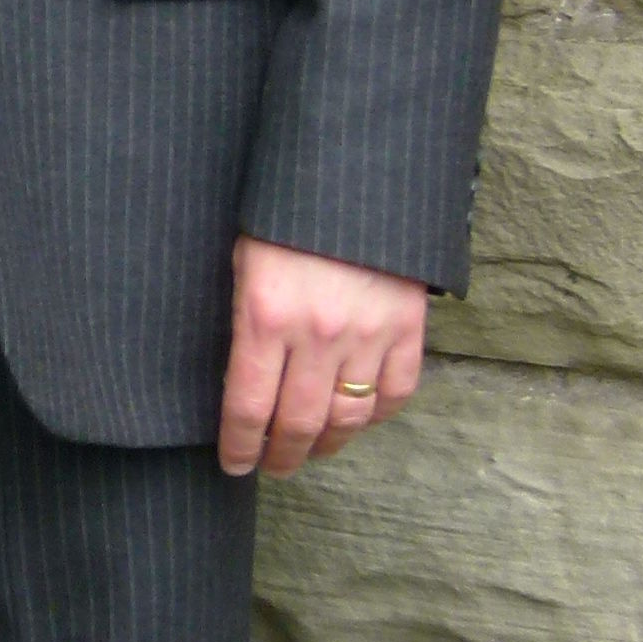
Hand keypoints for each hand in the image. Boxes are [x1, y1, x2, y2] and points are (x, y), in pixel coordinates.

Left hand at [218, 237, 427, 478]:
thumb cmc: (284, 216)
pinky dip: (378, 415)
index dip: (240, 446)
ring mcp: (367, 335)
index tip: (235, 465)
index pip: (248, 407)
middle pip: (298, 424)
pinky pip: (396, 392)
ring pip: (348, 417)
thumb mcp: (243, 262)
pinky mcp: (407, 327)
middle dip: (282, 456)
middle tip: (273, 467)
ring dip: (328, 444)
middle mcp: (316, 335)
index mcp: (264, 318)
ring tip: (312, 450)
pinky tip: (359, 419)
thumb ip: (243, 321)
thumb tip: (237, 380)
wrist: (354, 174)